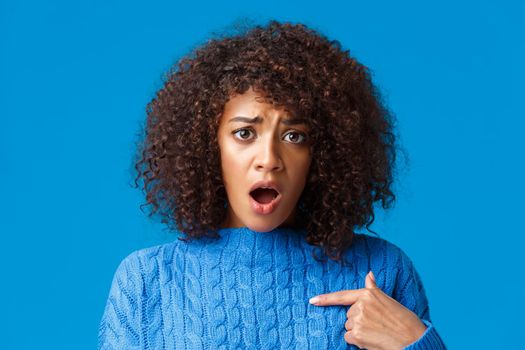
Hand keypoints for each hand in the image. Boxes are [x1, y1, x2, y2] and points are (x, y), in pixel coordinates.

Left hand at [309, 271, 426, 349]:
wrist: (413, 339)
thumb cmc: (403, 320)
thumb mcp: (388, 300)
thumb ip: (374, 289)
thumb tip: (369, 274)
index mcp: (368, 294)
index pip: (342, 296)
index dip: (326, 299)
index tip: (312, 301)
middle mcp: (361, 305)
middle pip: (348, 315)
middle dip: (358, 321)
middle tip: (377, 325)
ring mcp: (357, 319)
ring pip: (349, 327)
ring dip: (358, 332)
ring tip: (376, 332)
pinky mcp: (356, 333)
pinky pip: (349, 338)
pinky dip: (357, 342)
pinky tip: (371, 340)